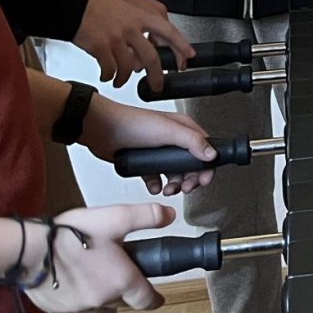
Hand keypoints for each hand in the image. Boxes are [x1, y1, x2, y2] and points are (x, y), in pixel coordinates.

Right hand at [23, 202, 173, 312]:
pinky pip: (74, 306)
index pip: (147, 300)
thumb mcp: (115, 217)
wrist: (26, 250)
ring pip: (98, 304)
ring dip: (100, 292)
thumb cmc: (67, 235)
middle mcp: (101, 300)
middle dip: (125, 289)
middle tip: (119, 270)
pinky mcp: (57, 310)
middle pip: (122, 301)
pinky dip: (78, 295)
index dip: (155, 298)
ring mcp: (78, 308)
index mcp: (120, 282)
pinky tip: (71, 277)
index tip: (157, 297)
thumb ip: (147, 217)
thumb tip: (168, 216)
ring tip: (93, 269)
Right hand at [74, 0, 179, 89]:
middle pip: (151, 58)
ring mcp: (117, 38)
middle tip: (157, 85)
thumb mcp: (125, 9)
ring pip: (129, 67)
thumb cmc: (97, 5)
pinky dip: (109, 76)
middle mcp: (132, 28)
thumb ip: (137, 27)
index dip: (181, 46)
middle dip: (156, 75)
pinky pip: (110, 69)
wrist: (74, 2)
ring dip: (125, 78)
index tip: (188, 57)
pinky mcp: (101, 47)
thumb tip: (144, 48)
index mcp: (140, 17)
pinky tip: (107, 76)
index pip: (168, 32)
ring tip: (121, 81)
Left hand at [79, 97, 216, 194]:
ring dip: (175, 185)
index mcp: (183, 128)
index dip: (207, 166)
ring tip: (168, 188)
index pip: (205, 148)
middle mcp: (173, 139)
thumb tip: (211, 154)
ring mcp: (159, 152)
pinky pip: (157, 178)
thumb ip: (192, 141)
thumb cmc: (131, 123)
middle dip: (190, 179)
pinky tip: (153, 185)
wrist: (101, 130)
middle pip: (191, 165)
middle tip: (184, 187)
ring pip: (175, 174)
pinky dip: (157, 185)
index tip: (202, 179)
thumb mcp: (167, 130)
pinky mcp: (146, 162)